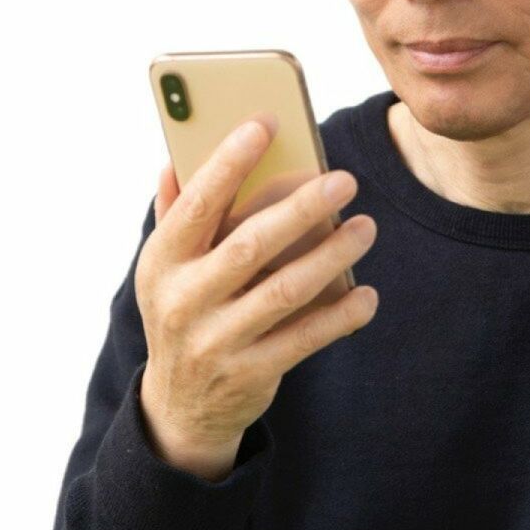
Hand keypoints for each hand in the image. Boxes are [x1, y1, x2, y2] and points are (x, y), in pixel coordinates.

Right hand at [135, 116, 377, 472]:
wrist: (179, 407)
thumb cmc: (181, 310)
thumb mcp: (165, 266)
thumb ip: (174, 212)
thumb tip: (174, 160)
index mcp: (162, 261)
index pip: (198, 202)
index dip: (230, 160)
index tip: (267, 122)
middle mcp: (183, 300)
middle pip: (250, 245)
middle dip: (301, 208)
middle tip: (344, 179)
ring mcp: (215, 341)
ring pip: (284, 290)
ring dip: (331, 256)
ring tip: (365, 227)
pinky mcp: (249, 373)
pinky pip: (304, 339)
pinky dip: (340, 315)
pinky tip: (367, 293)